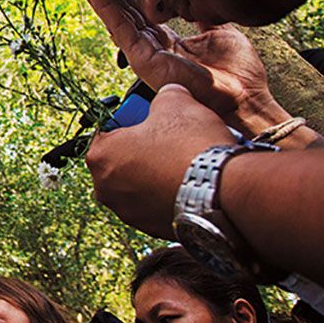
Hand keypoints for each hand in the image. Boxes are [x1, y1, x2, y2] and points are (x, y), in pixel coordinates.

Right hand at [77, 0, 288, 135]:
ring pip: (117, 21)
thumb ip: (202, 15)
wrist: (245, 98)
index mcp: (169, 42)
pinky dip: (107, 9)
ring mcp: (146, 56)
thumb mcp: (220, 31)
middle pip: (123, 15)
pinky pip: (121, 30)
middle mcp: (153, 48)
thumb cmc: (237, 73)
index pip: (141, 14)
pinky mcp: (144, 61)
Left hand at [86, 84, 234, 236]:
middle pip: (121, 159)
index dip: (128, 119)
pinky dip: (169, 193)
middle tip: (169, 137)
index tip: (147, 117)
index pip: (105, 130)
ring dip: (156, 171)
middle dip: (142, 147)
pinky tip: (191, 181)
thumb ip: (163, 95)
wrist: (224, 191)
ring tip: (185, 159)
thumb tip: (169, 93)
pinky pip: (156, 203)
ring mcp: (128, 213)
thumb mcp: (176, 101)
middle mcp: (106, 190)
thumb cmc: (191, 145)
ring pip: (139, 183)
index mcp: (100, 156)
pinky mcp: (152, 229)